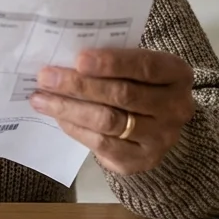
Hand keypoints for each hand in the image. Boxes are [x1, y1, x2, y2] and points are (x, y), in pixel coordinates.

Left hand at [29, 48, 195, 175]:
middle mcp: (176, 107)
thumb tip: (64, 59)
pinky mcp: (142, 160)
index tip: (78, 60)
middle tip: (46, 77)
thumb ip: (111, 61)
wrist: (156, 123)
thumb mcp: (135, 66)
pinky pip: (102, 144)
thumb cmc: (137, 83)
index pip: (144, 66)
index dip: (111, 63)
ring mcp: (162, 137)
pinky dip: (76, 128)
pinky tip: (58, 116)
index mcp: (177, 74)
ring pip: (109, 121)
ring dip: (69, 108)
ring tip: (41, 98)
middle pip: (122, 95)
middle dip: (79, 85)